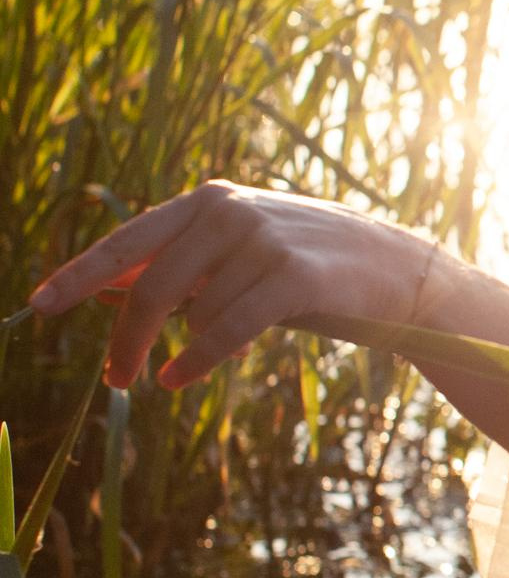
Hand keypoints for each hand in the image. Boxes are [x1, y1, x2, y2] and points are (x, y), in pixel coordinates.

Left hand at [27, 182, 442, 391]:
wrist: (400, 270)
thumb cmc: (310, 268)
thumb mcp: (238, 256)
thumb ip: (178, 268)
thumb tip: (102, 293)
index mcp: (210, 199)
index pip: (129, 240)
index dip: (79, 274)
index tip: (38, 306)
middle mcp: (232, 210)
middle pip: (151, 283)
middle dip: (124, 337)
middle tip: (112, 378)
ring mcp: (264, 240)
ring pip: (192, 312)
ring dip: (182, 350)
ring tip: (182, 369)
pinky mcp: (295, 276)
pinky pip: (226, 328)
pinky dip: (197, 359)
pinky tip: (178, 378)